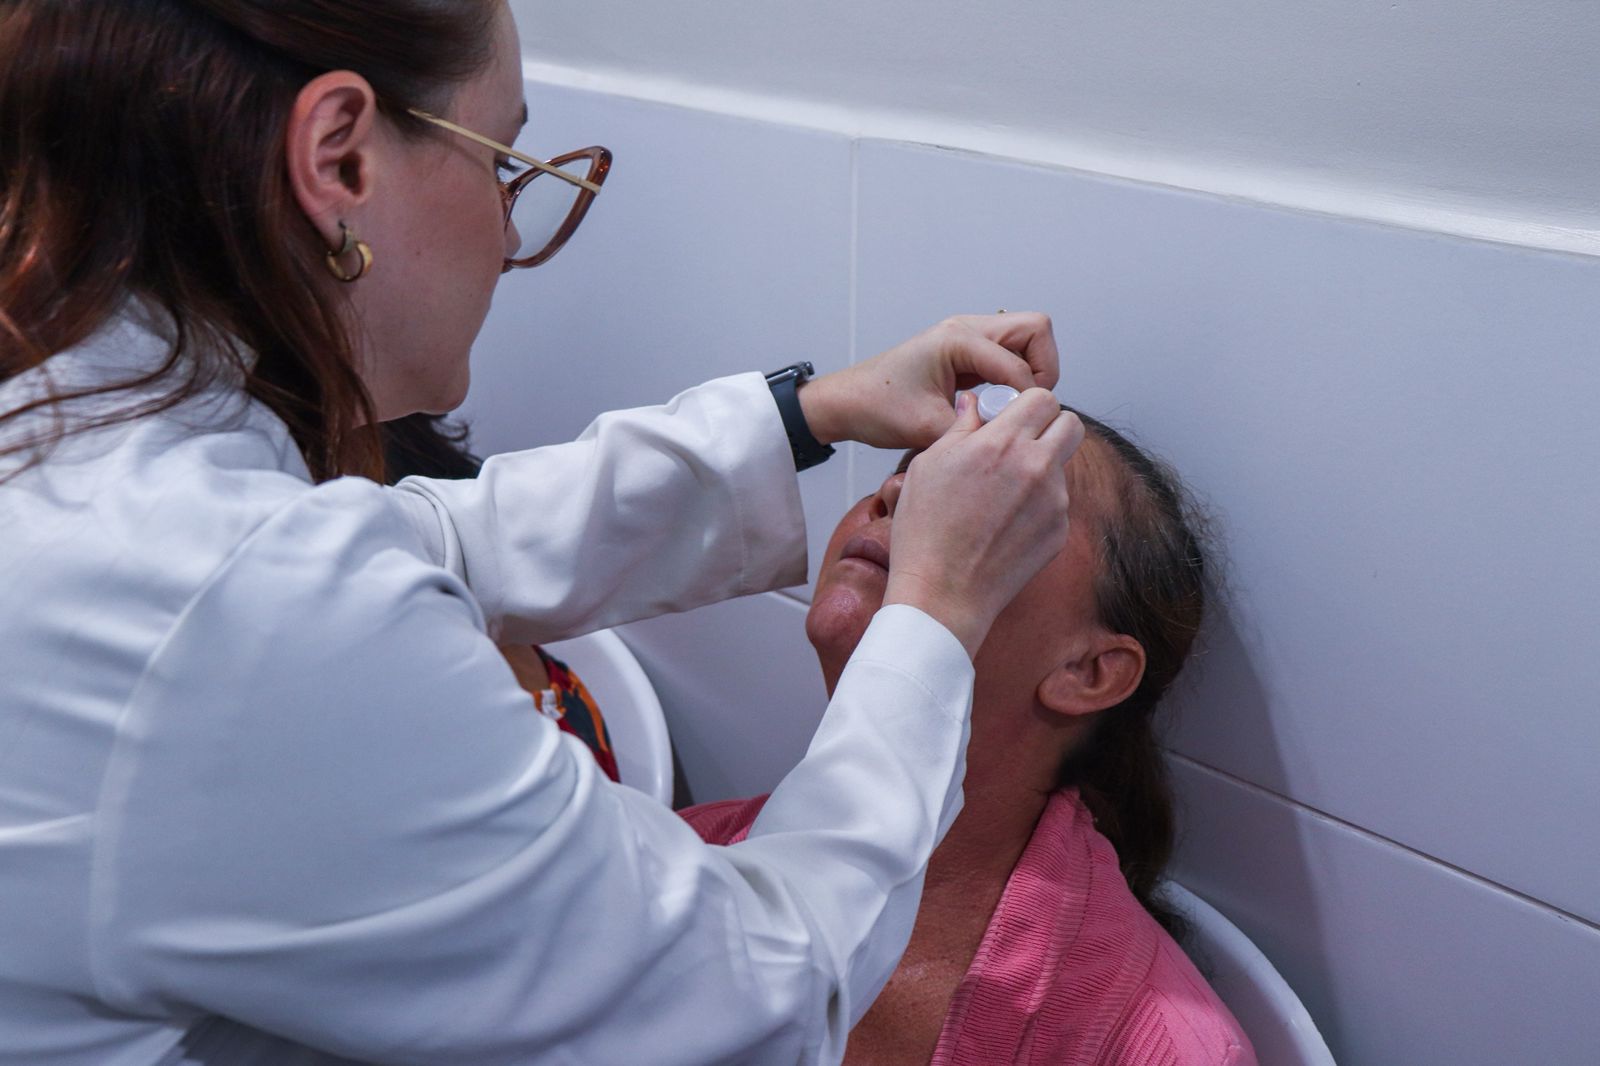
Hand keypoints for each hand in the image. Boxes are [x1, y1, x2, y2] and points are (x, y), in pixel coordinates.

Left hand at [798, 312, 1059, 449]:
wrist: (847, 403)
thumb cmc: (877, 408)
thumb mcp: (927, 429)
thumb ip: (974, 431)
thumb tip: (1011, 440)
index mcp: (957, 339)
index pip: (1020, 362)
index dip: (1027, 396)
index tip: (1013, 424)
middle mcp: (966, 329)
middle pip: (1036, 330)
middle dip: (1043, 368)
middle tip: (1025, 405)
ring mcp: (968, 337)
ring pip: (1027, 340)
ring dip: (1031, 371)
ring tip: (1011, 408)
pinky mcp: (967, 353)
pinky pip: (1009, 355)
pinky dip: (1014, 378)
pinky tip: (995, 406)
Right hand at [882, 387, 1085, 657]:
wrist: (942, 593)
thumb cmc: (926, 531)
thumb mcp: (928, 466)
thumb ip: (960, 427)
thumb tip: (974, 405)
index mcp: (1002, 443)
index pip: (1042, 397)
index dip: (1027, 404)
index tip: (1011, 417)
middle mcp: (1035, 467)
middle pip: (1071, 424)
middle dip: (1050, 427)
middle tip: (1023, 443)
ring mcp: (1054, 501)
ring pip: (1062, 465)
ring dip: (1042, 467)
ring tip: (1003, 493)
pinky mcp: (1059, 531)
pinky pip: (1058, 503)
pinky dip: (1038, 505)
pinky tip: (1005, 523)